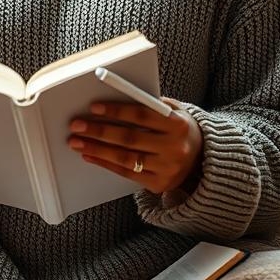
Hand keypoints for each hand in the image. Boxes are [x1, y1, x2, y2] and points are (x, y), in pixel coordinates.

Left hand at [67, 97, 203, 195]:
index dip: (116, 110)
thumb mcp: (175, 111)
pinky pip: (126, 173)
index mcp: (178, 124)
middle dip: (99, 131)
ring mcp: (167, 168)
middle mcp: (175, 148)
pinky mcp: (159, 184)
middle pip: (130, 138)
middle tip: (77, 125)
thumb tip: (116, 96)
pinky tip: (89, 155)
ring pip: (125, 158)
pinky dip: (105, 164)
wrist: (203, 160)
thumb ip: (151, 104)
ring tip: (76, 142)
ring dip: (97, 149)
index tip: (94, 107)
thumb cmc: (180, 129)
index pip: (142, 115)